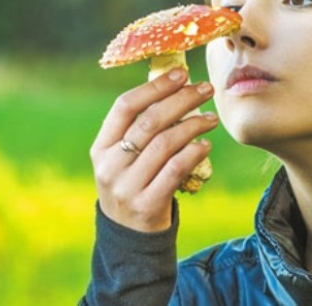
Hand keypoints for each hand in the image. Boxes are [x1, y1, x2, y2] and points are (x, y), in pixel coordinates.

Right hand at [90, 68, 218, 231]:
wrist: (129, 238)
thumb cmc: (133, 185)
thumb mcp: (123, 159)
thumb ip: (139, 130)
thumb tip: (174, 86)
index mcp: (101, 147)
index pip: (124, 106)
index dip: (154, 87)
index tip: (181, 73)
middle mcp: (109, 165)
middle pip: (149, 122)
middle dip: (181, 100)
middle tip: (205, 89)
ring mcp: (126, 187)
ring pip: (165, 144)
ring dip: (193, 126)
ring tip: (211, 119)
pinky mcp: (147, 205)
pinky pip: (175, 170)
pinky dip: (193, 153)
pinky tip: (205, 145)